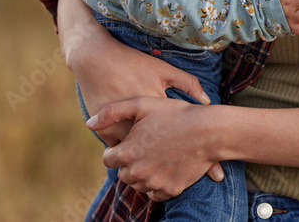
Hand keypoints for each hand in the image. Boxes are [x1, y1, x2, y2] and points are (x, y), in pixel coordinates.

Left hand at [86, 96, 219, 198]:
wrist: (208, 131)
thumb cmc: (176, 114)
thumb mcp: (143, 104)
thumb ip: (112, 112)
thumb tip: (89, 124)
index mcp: (128, 152)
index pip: (108, 160)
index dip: (117, 150)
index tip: (129, 143)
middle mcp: (138, 171)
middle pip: (122, 174)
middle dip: (129, 163)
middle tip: (145, 148)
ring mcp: (154, 183)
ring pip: (138, 185)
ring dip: (142, 174)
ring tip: (156, 156)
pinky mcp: (170, 190)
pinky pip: (155, 193)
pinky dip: (157, 184)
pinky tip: (166, 167)